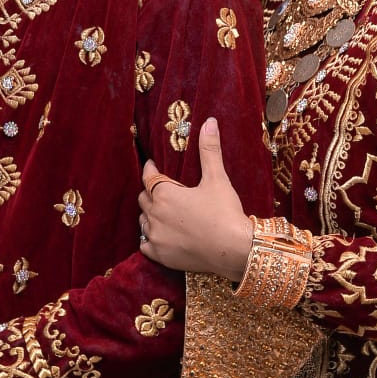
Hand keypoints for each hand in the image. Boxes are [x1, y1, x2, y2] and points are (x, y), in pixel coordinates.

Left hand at [139, 118, 252, 280]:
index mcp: (164, 194)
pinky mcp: (160, 256)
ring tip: (160, 211)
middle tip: (160, 189)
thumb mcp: (217, 178)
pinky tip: (159, 236)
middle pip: (143, 199)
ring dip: (149, 214)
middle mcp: (154, 215)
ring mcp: (155, 237)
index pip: (149, 177)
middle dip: (150, 191)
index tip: (152, 165)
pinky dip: (150, 238)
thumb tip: (209, 122)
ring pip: (143, 221)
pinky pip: (145, 244)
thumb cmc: (225, 212)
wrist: (233, 250)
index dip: (150, 169)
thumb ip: (209, 150)